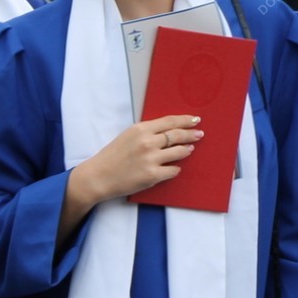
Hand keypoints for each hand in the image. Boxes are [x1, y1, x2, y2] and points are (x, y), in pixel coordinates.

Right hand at [72, 114, 203, 203]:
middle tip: (199, 134)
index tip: (195, 120)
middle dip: (191, 134)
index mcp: (141, 129)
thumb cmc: (112, 155)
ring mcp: (151, 159)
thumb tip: (169, 131)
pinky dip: (176, 169)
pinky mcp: (152, 175)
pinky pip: (173, 170)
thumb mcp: (128, 135)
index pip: (169, 121)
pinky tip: (175, 167)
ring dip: (187, 150)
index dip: (185, 120)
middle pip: (177, 135)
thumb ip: (147, 132)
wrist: (98, 176)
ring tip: (190, 149)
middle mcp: (147, 142)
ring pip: (179, 152)